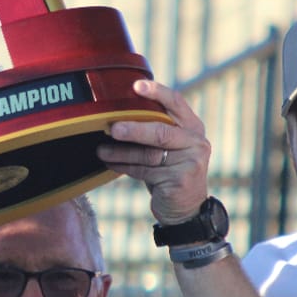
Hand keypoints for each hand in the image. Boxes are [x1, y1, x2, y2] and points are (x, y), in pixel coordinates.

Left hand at [96, 79, 211, 223]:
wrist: (186, 209)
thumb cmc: (170, 171)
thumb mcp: (169, 148)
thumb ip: (155, 130)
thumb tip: (115, 114)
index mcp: (192, 127)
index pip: (176, 102)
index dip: (156, 92)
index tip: (136, 86)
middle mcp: (196, 142)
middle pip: (161, 131)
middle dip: (134, 129)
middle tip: (112, 128)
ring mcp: (191, 162)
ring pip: (148, 154)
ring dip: (121, 152)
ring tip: (100, 149)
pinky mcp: (180, 180)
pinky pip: (145, 171)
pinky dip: (124, 166)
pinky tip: (110, 163)